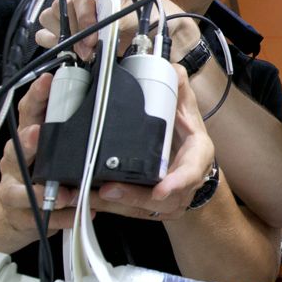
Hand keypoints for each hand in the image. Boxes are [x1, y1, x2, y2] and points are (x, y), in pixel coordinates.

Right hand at [0, 73, 79, 234]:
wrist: (17, 214)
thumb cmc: (42, 175)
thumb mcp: (55, 150)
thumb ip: (73, 134)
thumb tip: (109, 112)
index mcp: (29, 139)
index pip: (29, 112)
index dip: (36, 96)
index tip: (47, 81)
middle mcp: (17, 161)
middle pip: (17, 147)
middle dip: (27, 141)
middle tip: (37, 135)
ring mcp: (15, 187)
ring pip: (21, 188)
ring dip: (42, 190)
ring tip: (65, 193)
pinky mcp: (20, 214)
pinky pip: (40, 216)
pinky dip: (59, 217)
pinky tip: (74, 215)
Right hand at [34, 0, 189, 61]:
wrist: (164, 30)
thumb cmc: (154, 15)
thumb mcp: (140, 14)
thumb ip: (117, 21)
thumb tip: (97, 34)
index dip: (83, 19)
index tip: (93, 38)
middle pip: (58, 8)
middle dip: (73, 31)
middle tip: (89, 50)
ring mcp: (75, 13)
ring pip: (49, 20)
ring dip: (63, 37)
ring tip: (84, 52)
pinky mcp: (72, 31)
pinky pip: (48, 34)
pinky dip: (56, 44)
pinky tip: (71, 53)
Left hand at [92, 65, 214, 220]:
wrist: (190, 163)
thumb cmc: (186, 135)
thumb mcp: (187, 109)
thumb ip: (178, 88)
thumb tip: (171, 69)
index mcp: (196, 157)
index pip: (191, 172)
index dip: (177, 183)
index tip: (160, 190)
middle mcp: (184, 185)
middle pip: (161, 200)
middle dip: (133, 197)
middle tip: (107, 190)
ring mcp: (168, 201)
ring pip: (141, 210)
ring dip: (113, 205)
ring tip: (86, 197)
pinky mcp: (149, 209)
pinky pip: (127, 212)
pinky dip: (106, 208)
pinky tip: (85, 202)